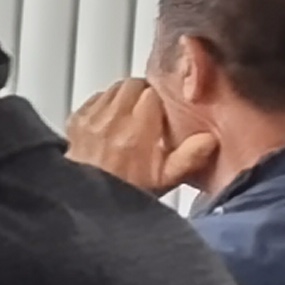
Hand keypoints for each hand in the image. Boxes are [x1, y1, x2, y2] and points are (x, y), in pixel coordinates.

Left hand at [68, 75, 218, 195]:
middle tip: (152, 111)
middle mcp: (111, 121)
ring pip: (114, 89)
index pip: (153, 92)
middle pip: (134, 85)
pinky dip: (106, 103)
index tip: (166, 112)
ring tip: (134, 115)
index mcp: (136, 132)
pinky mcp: (76, 121)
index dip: (163, 99)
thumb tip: (208, 139)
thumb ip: (189, 157)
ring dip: (126, 97)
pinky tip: (113, 120)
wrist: (89, 200)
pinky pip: (96, 98)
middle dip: (146, 94)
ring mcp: (91, 119)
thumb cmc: (126, 191)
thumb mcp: (165, 179)